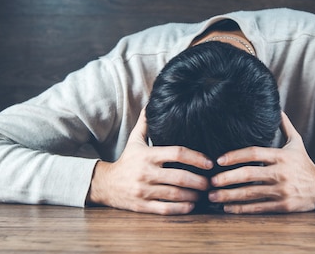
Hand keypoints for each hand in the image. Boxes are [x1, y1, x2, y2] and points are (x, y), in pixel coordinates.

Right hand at [86, 109, 212, 214]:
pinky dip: (181, 209)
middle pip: (180, 177)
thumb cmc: (126, 161)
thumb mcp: (134, 141)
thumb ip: (145, 124)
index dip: (196, 158)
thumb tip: (152, 104)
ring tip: (203, 194)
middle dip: (199, 181)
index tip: (209, 162)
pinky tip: (190, 206)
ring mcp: (144, 190)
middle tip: (210, 182)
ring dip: (193, 195)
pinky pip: (165, 209)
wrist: (105, 184)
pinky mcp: (142, 206)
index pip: (177, 153)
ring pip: (175, 194)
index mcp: (148, 155)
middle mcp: (146, 172)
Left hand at [208, 112, 314, 213]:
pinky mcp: (283, 206)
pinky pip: (258, 208)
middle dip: (227, 178)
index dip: (235, 156)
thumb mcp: (296, 142)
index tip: (219, 160)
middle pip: (249, 174)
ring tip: (213, 196)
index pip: (254, 153)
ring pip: (251, 193)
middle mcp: (281, 173)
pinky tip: (227, 208)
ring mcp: (281, 190)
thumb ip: (285, 126)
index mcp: (281, 156)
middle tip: (211, 181)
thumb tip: (277, 108)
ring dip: (230, 195)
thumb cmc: (304, 163)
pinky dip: (241, 209)